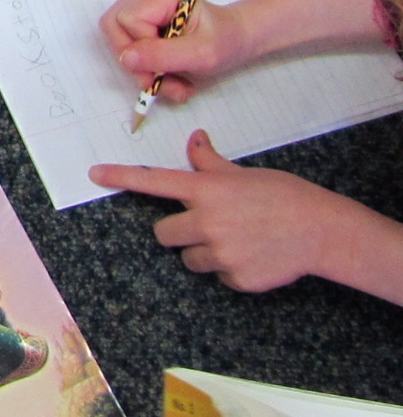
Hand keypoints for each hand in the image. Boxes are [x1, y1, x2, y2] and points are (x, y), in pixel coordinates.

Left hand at [90, 131, 383, 291]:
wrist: (321, 231)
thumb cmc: (284, 196)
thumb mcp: (244, 174)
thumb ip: (210, 163)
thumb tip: (195, 138)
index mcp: (206, 191)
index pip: (154, 181)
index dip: (121, 177)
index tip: (95, 174)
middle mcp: (206, 221)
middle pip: (162, 233)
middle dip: (178, 230)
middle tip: (206, 225)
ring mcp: (220, 253)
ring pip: (188, 258)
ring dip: (202, 252)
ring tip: (236, 241)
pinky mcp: (235, 278)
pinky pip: (217, 276)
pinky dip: (229, 269)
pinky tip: (252, 256)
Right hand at [98, 0, 248, 103]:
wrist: (235, 38)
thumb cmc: (225, 41)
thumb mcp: (202, 54)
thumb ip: (163, 55)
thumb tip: (124, 59)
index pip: (126, 21)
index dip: (142, 50)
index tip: (167, 69)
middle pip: (114, 28)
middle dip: (137, 64)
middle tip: (163, 84)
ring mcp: (138, 3)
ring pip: (117, 39)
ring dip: (142, 70)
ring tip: (173, 84)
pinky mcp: (138, 18)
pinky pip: (125, 43)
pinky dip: (144, 65)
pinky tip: (167, 74)